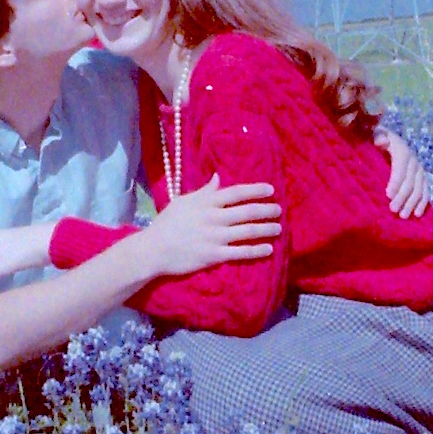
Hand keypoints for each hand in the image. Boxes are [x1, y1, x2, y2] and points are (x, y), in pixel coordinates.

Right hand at [143, 175, 281, 276]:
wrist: (153, 249)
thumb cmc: (166, 224)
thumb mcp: (183, 202)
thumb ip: (203, 191)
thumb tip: (218, 177)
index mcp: (206, 202)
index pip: (236, 193)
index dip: (256, 190)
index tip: (270, 189)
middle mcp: (214, 218)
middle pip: (247, 211)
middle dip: (266, 210)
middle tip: (279, 210)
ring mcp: (215, 237)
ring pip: (248, 231)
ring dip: (266, 229)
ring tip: (278, 228)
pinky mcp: (214, 255)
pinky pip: (240, 252)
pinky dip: (256, 250)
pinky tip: (268, 249)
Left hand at [374, 127, 429, 217]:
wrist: (389, 138)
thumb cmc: (379, 138)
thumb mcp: (377, 133)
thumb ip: (378, 136)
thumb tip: (381, 141)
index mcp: (402, 151)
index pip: (400, 168)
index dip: (396, 181)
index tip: (388, 194)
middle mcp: (414, 161)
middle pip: (410, 181)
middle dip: (402, 196)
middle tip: (392, 210)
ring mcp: (420, 170)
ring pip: (418, 188)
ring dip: (412, 203)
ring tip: (403, 216)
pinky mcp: (422, 178)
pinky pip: (425, 191)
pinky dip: (422, 203)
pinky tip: (417, 214)